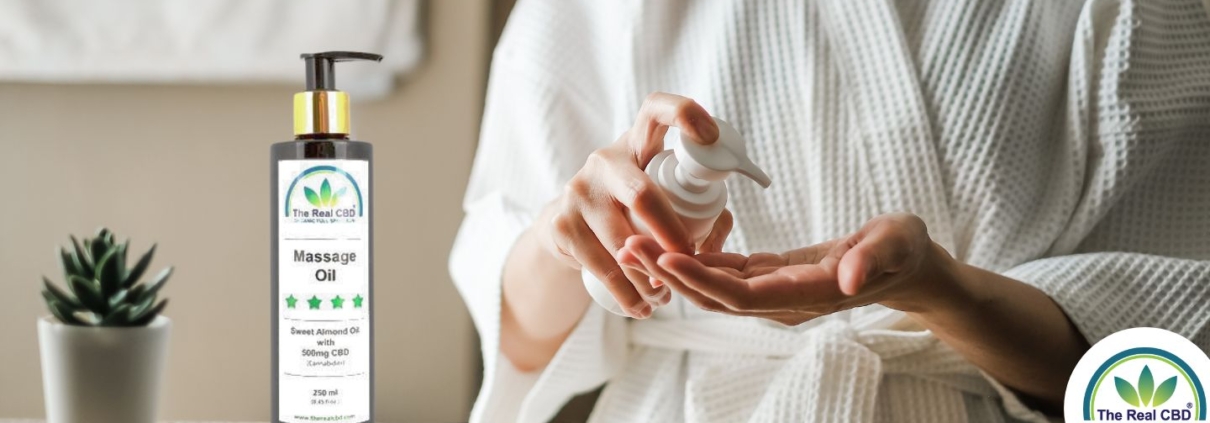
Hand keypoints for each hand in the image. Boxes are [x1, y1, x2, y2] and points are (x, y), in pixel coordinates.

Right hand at [534, 92, 733, 318]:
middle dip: (670, 234)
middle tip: (689, 261)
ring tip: (666, 297)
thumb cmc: (632, 207)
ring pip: (622, 241)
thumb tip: (717, 235)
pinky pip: (601, 265)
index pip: (656, 110)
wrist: (568, 227)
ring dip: (650, 276)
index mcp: (637, 143)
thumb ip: (702, 207)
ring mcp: (578, 191)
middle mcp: (605, 161)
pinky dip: (626, 292)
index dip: (684, 114)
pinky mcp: (561, 225)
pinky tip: (640, 307)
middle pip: (643, 194)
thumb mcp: (661, 193)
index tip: (710, 137)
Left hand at [617, 213, 957, 324]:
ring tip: (634, 243)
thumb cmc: (904, 250)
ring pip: (714, 287)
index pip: (743, 294)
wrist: (908, 267)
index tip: (667, 256)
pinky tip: (667, 243)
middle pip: (716, 295)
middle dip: (672, 273)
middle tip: (630, 245)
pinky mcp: (770, 277)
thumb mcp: (897, 243)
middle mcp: (783, 300)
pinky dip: (695, 261)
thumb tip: (851, 279)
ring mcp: (774, 292)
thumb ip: (875, 258)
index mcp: (807, 293)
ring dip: (674, 268)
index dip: (703, 279)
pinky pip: (724, 274)